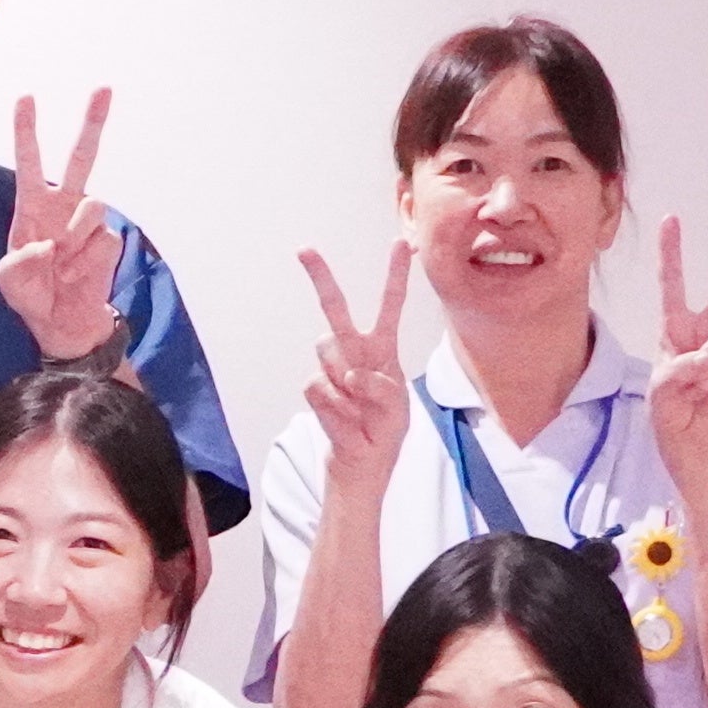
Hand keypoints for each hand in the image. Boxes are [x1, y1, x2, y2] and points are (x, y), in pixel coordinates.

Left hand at [0, 90, 129, 361]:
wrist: (61, 321)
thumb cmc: (32, 293)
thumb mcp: (10, 279)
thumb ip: (20, 262)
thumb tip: (49, 244)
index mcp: (33, 206)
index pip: (29, 162)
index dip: (27, 131)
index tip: (26, 98)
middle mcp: (64, 206)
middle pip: (81, 157)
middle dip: (93, 122)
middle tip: (104, 89)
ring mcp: (88, 221)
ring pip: (92, 205)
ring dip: (75, 237)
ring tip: (62, 262)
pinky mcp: (108, 240)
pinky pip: (102, 239)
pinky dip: (86, 261)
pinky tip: (77, 274)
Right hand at [297, 244, 416, 485]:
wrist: (361, 463)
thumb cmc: (384, 431)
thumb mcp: (397, 408)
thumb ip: (380, 386)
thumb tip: (349, 374)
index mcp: (383, 349)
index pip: (390, 307)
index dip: (395, 276)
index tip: (402, 243)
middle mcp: (354, 352)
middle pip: (334, 310)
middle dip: (321, 279)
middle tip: (305, 250)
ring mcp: (332, 369)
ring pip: (327, 352)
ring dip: (347, 383)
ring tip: (360, 409)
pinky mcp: (316, 389)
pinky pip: (320, 385)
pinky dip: (336, 405)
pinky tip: (346, 418)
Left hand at [642, 220, 707, 472]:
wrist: (692, 442)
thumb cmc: (669, 412)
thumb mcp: (660, 392)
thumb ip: (679, 370)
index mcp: (673, 329)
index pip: (672, 285)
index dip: (672, 253)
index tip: (673, 219)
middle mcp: (701, 332)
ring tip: (696, 384)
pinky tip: (707, 397)